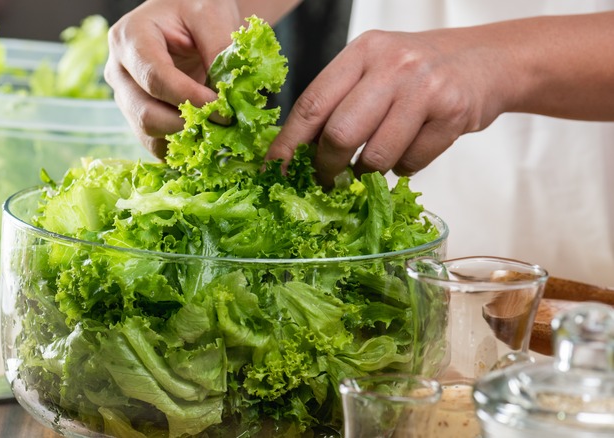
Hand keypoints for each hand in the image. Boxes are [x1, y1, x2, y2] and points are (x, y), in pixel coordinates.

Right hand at [104, 0, 241, 157]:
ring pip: (147, 134)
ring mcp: (125, 96)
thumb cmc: (195, 9)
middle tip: (223, 126)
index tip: (222, 109)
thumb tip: (227, 94)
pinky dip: (181, 148)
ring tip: (216, 134)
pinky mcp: (136, 115)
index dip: (190, 99)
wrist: (187, 19)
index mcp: (130, 38)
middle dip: (186, 125)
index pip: (155, 78)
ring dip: (185, 140)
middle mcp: (119, 70)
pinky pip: (154, 144)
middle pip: (145, 113)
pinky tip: (205, 139)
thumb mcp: (212, 14)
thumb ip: (220, 49)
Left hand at [266, 27, 513, 186]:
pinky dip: (403, 169)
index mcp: (362, 52)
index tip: (273, 169)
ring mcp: (424, 88)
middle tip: (326, 180)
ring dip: (368, 173)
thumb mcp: (374, 69)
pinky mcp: (453, 113)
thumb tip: (297, 153)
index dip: (288, 143)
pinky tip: (411, 149)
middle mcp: (392, 65)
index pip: (313, 104)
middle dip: (326, 167)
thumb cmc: (417, 72)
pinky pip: (411, 163)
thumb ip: (339, 101)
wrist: (485, 61)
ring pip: (376, 156)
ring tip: (374, 163)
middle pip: (340, 134)